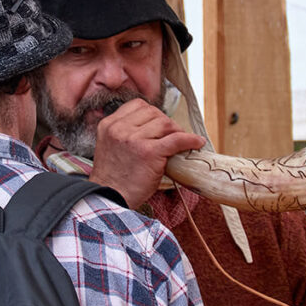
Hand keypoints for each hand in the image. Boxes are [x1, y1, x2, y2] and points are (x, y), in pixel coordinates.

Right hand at [90, 99, 205, 207]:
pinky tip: (197, 143)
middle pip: (153, 112)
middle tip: (172, 137)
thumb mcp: (111, 148)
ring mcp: (134, 139)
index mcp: (109, 125)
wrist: (109, 200)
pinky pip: (176, 139)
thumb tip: (157, 128)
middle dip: (166, 123)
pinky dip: (190, 140)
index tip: (160, 126)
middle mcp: (119, 129)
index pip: (137, 105)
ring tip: (180, 144)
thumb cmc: (114, 180)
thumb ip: (126, 134)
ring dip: (176, 132)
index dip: (153, 114)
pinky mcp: (148, 152)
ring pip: (165, 123)